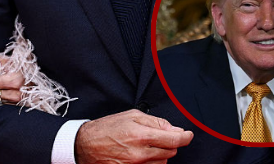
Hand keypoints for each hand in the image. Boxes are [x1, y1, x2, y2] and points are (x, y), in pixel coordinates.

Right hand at [74, 110, 193, 163]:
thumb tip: (174, 129)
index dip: (185, 137)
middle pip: (171, 152)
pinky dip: (152, 161)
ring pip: (163, 162)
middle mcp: (140, 154)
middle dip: (169, 143)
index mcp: (141, 135)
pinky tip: (142, 154)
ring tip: (145, 145)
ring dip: (160, 153)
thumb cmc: (106, 128)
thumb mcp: (130, 115)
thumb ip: (155, 122)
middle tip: (158, 136)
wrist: (85, 145)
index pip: (174, 140)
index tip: (188, 135)